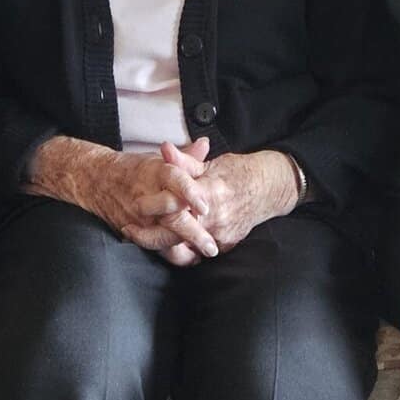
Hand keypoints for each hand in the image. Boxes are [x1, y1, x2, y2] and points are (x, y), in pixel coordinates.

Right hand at [82, 146, 215, 256]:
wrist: (98, 179)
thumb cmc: (135, 170)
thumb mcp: (160, 158)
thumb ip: (186, 157)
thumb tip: (205, 144)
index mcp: (157, 172)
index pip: (175, 180)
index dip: (191, 193)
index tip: (205, 207)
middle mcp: (148, 195)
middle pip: (172, 215)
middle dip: (192, 233)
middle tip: (211, 247)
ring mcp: (140, 217)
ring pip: (162, 237)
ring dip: (182, 249)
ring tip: (200, 256)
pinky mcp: (133, 231)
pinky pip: (152, 246)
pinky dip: (169, 254)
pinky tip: (185, 259)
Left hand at [120, 141, 298, 264]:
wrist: (269, 188)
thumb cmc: (239, 172)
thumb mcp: (210, 163)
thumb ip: (184, 161)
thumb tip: (163, 147)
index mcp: (209, 194)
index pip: (174, 206)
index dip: (153, 208)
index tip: (135, 208)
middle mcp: (215, 218)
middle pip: (175, 234)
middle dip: (150, 236)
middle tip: (130, 231)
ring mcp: (222, 235)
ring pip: (185, 247)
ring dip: (165, 244)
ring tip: (146, 238)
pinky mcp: (227, 245)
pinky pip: (199, 251)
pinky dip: (184, 248)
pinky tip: (170, 243)